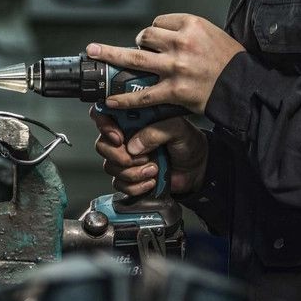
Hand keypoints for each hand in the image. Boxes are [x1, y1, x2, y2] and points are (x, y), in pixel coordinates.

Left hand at [87, 13, 244, 113]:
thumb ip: (187, 33)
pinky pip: (143, 93)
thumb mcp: (212, 33)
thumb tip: (164, 36)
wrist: (246, 86)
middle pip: (144, 37)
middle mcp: (181, 43)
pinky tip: (110, 99)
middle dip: (122, 42)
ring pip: (135, 58)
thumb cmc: (231, 60)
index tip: (154, 42)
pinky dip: (124, 97)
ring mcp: (176, 67)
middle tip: (96, 47)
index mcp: (191, 25)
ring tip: (93, 55)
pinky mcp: (175, 90)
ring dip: (111, 57)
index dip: (155, 33)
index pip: (159, 22)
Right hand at [91, 108, 207, 196]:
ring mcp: (127, 158)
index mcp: (134, 119)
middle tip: (139, 158)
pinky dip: (136, 186)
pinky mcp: (130, 177)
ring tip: (153, 168)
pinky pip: (120, 184)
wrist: (199, 169)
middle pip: (102, 145)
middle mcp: (127, 136)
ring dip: (132, 172)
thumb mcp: (177, 129)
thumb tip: (133, 145)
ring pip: (110, 166)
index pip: (105, 115)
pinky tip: (151, 180)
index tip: (118, 137)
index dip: (104, 125)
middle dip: (118, 155)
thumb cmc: (189, 143)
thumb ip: (155, 131)